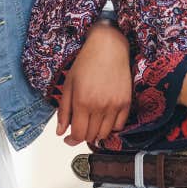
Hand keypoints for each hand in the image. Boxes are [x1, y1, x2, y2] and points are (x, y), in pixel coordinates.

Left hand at [59, 21, 131, 145]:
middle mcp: (99, 106)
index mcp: (82, 102)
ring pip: (105, 134)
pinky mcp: (126, 103)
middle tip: (79, 128)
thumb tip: (60, 131)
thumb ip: (63, 110)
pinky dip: (111, 127)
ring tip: (91, 124)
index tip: (68, 138)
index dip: (71, 140)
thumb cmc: (87, 62)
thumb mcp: (68, 84)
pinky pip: (119, 126)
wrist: (109, 47)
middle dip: (82, 135)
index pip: (77, 134)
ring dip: (96, 133)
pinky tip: (104, 118)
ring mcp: (114, 106)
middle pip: (90, 136)